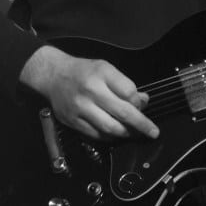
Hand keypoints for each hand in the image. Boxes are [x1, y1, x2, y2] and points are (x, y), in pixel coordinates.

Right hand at [20, 45, 156, 140]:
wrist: (53, 75)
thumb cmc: (83, 72)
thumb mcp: (106, 69)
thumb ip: (124, 85)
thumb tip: (144, 101)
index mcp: (102, 73)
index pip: (129, 92)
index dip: (139, 102)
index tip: (141, 105)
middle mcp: (91, 90)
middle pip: (123, 112)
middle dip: (141, 124)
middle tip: (152, 132)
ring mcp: (80, 107)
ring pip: (110, 127)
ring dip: (126, 133)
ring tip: (134, 133)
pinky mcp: (72, 120)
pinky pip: (96, 135)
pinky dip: (110, 137)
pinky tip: (116, 134)